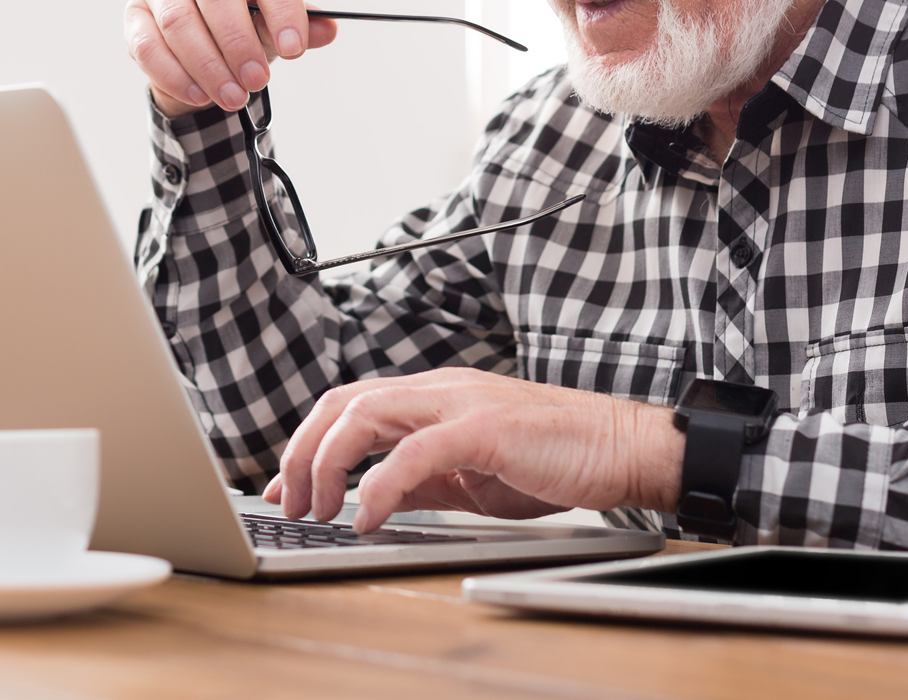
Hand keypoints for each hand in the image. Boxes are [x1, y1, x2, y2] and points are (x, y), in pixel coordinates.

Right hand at [124, 0, 337, 117]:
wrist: (202, 38)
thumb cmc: (245, 22)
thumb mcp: (277, 25)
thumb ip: (303, 28)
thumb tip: (327, 29)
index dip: (283, 9)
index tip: (295, 50)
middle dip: (238, 41)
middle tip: (257, 80)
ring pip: (178, 20)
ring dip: (207, 65)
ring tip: (232, 96)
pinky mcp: (136, 12)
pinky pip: (148, 44)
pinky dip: (175, 75)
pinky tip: (199, 95)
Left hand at [259, 368, 683, 531]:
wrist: (622, 449)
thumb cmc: (554, 459)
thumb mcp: (471, 477)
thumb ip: (419, 481)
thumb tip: (370, 499)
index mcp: (433, 397)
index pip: (349, 406)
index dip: (308, 444)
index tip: (285, 487)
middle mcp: (438, 389)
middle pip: (342, 403)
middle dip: (302, 453)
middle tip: (291, 502)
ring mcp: (459, 403)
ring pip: (365, 414)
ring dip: (328, 464)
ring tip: (321, 509)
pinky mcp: (483, 428)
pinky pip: (413, 452)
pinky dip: (379, 485)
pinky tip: (367, 517)